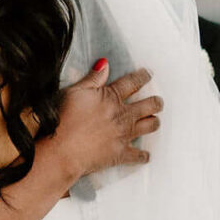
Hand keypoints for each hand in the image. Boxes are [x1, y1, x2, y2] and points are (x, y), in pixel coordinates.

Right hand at [52, 60, 161, 181]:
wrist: (61, 149)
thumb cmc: (64, 119)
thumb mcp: (75, 91)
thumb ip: (92, 78)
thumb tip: (105, 64)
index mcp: (111, 97)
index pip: (133, 82)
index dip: (143, 77)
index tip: (148, 74)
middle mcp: (123, 115)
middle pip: (149, 105)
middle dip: (156, 102)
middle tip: (157, 101)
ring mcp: (124, 135)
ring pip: (150, 126)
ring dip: (154, 122)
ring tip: (154, 120)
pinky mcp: (121, 154)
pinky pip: (139, 156)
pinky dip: (143, 155)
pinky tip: (145, 155)